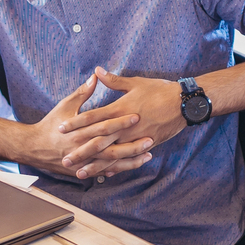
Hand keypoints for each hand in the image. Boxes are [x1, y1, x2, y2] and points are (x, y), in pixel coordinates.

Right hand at [14, 71, 154, 181]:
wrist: (33, 147)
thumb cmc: (50, 124)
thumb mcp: (65, 105)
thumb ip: (83, 92)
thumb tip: (96, 75)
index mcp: (80, 130)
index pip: (104, 125)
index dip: (121, 121)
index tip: (136, 115)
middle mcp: (83, 147)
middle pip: (111, 146)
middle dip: (131, 144)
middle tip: (150, 138)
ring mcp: (84, 161)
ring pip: (111, 162)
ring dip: (130, 160)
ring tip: (148, 154)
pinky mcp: (83, 170)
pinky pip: (104, 171)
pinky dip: (118, 169)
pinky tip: (133, 165)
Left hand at [59, 68, 186, 176]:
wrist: (184, 103)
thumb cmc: (160, 90)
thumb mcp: (136, 83)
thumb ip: (114, 80)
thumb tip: (97, 71)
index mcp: (120, 109)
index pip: (92, 117)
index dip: (75, 123)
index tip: (61, 128)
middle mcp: (125, 126)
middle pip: (98, 141)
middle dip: (80, 151)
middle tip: (64, 160)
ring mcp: (135, 138)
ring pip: (111, 155)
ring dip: (95, 165)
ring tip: (80, 173)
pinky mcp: (145, 145)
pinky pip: (128, 159)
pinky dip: (116, 167)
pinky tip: (105, 174)